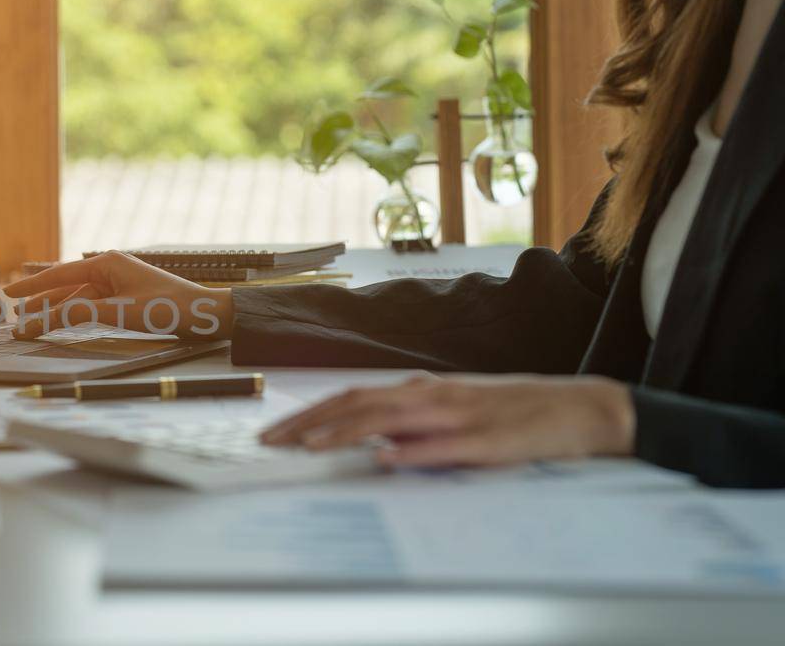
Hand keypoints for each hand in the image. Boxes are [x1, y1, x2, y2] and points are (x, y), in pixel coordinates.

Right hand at [1, 251, 232, 339]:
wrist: (207, 316)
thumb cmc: (168, 308)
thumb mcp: (118, 311)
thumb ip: (76, 315)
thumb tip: (40, 319)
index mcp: (107, 262)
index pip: (59, 273)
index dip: (32, 285)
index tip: (8, 292)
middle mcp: (110, 269)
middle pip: (66, 286)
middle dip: (40, 301)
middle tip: (14, 316)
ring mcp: (118, 285)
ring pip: (77, 299)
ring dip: (55, 311)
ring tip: (32, 323)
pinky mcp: (127, 301)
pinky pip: (92, 307)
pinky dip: (74, 316)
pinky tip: (64, 323)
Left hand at [260, 375, 635, 466]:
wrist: (579, 409)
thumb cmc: (512, 413)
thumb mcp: (453, 412)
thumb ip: (411, 423)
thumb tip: (368, 440)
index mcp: (421, 391)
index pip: (352, 398)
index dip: (309, 414)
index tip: (273, 434)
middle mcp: (433, 396)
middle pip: (359, 405)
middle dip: (310, 423)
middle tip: (271, 443)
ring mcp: (459, 416)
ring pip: (392, 420)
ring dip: (347, 432)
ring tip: (310, 447)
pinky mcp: (487, 441)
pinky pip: (443, 446)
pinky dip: (412, 451)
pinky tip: (385, 458)